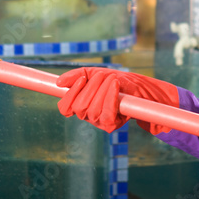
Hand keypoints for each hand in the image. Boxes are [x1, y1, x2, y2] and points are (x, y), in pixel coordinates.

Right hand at [56, 67, 178, 134]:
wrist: (139, 88)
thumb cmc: (115, 81)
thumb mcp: (95, 73)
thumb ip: (77, 76)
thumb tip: (59, 82)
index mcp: (80, 104)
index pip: (64, 108)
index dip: (69, 95)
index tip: (81, 79)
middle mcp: (87, 116)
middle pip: (79, 107)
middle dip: (90, 88)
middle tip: (102, 75)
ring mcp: (99, 122)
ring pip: (92, 110)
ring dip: (102, 90)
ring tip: (112, 79)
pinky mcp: (111, 125)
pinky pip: (106, 114)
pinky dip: (110, 97)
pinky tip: (115, 86)